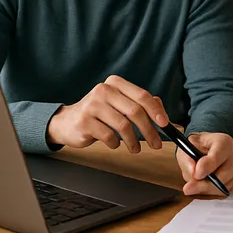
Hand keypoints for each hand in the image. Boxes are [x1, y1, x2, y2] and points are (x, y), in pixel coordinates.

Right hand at [46, 75, 168, 152]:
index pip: (142, 95)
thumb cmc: (98, 113)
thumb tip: (161, 112)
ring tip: (136, 149)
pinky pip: (109, 136)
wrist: (67, 122)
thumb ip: (139, 104)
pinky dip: (116, 144)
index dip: (156, 111)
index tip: (165, 124)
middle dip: (149, 130)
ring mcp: (92, 105)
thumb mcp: (119, 104)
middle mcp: (103, 90)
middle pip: (135, 111)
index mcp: (115, 83)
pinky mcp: (85, 121)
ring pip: (123, 125)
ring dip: (134, 141)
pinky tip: (115, 144)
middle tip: (156, 143)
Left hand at [176, 132, 232, 195]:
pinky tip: (199, 188)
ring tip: (191, 185)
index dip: (209, 165)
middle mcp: (232, 157)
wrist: (202, 151)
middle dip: (204, 184)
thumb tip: (193, 172)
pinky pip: (221, 194)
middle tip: (188, 188)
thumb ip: (188, 159)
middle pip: (224, 174)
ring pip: (222, 187)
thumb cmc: (196, 147)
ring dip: (204, 190)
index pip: (220, 154)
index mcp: (223, 142)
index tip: (197, 174)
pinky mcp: (231, 184)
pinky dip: (208, 194)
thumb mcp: (187, 148)